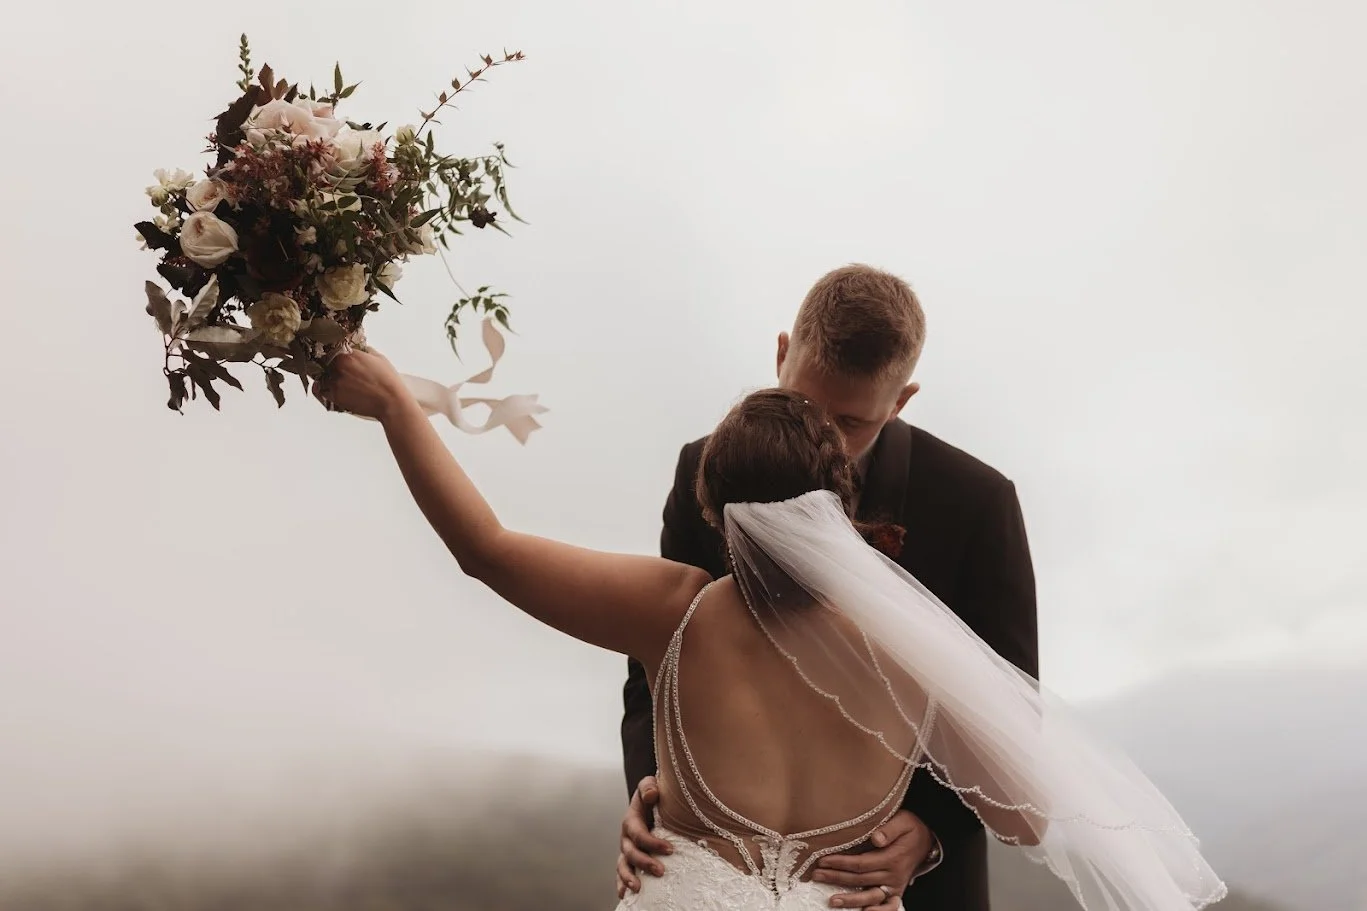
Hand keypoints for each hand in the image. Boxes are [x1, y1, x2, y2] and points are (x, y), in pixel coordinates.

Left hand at [313, 348, 408, 420]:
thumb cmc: (388, 381)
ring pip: (321, 376)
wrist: (391, 402)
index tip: (333, 355)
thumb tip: (357, 348)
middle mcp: (338, 367)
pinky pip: (320, 390)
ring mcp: (334, 382)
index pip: (331, 349)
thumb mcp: (379, 357)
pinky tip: (329, 388)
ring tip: (334, 379)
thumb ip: (364, 350)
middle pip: (324, 362)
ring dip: (325, 376)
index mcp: (348, 355)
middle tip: (335, 368)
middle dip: (328, 364)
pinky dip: (322, 388)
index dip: (332, 352)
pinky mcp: (334, 396)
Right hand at [615, 776, 673, 898]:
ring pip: (623, 866)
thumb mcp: (650, 784)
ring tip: (638, 889)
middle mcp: (626, 837)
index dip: (652, 843)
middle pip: (630, 853)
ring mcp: (626, 850)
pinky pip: (622, 873)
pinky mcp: (630, 860)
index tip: (670, 849)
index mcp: (631, 820)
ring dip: (629, 878)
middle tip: (661, 871)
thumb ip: (649, 786)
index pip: (639, 834)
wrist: (650, 802)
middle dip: (644, 863)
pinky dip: (621, 885)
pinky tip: (624, 896)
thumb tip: (651, 794)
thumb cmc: (652, 795)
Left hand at [813, 810, 933, 909]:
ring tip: (832, 901)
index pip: (860, 863)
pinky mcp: (896, 891)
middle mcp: (893, 875)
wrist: (928, 840)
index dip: (840, 863)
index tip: (823, 860)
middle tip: (817, 876)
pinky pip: (888, 906)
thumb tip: (876, 838)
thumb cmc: (911, 828)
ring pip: (870, 896)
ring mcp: (895, 885)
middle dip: (836, 878)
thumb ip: (889, 829)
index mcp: (892, 858)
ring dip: (850, 900)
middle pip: (859, 880)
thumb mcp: (903, 821)